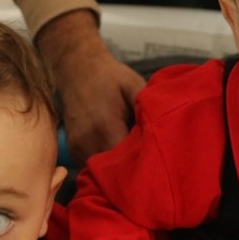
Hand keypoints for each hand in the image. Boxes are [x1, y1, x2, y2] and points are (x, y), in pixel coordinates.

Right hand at [36, 10, 146, 164]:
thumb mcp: (134, 84)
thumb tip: (165, 129)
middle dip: (132, 169)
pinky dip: (105, 163)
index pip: (127, 161)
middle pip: (114, 170)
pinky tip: (117, 153)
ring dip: (117, 168)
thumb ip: (148, 107)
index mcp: (106, 126)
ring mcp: (78, 147)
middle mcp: (89, 141)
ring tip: (133, 158)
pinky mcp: (73, 149)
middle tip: (150, 162)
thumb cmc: (110, 77)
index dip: (144, 163)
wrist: (77, 68)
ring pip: (101, 171)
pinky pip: (92, 165)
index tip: (158, 161)